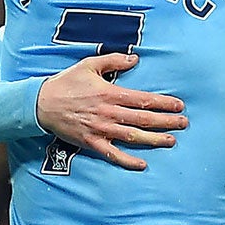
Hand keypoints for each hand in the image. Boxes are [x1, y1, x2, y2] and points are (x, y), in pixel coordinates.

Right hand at [35, 53, 186, 170]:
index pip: (143, 99)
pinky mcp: (92, 143)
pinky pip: (113, 154)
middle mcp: (109, 113)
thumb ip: (114, 61)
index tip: (179, 105)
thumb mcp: (88, 65)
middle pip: (143, 119)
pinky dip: (128, 161)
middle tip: (184, 123)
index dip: (163, 103)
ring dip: (154, 139)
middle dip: (166, 121)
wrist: (41, 103)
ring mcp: (101, 129)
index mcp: (110, 93)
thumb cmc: (66, 83)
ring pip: (133, 137)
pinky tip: (143, 164)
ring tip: (171, 141)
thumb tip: (135, 59)